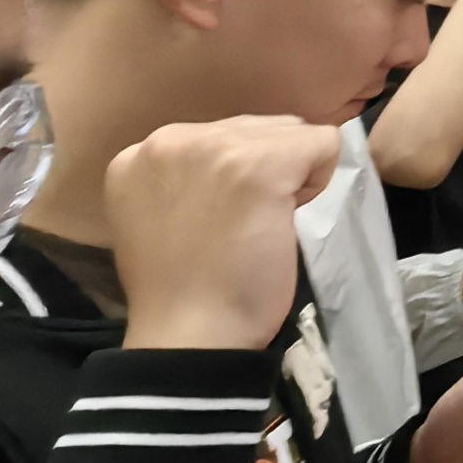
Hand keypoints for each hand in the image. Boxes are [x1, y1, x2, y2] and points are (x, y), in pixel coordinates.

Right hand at [109, 118, 340, 351]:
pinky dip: (319, 177)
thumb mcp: (165, 215)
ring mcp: (212, 148)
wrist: (190, 335)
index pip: (218, 135)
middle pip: (255, 126)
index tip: (218, 219)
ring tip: (260, 223)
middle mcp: (168, 140)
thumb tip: (245, 157)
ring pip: (289, 131)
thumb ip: (192, 177)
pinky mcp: (257, 166)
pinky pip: (321, 142)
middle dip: (265, 168)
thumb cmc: (184, 290)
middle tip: (243, 224)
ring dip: (292, 173)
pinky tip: (286, 217)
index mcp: (141, 154)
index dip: (235, 175)